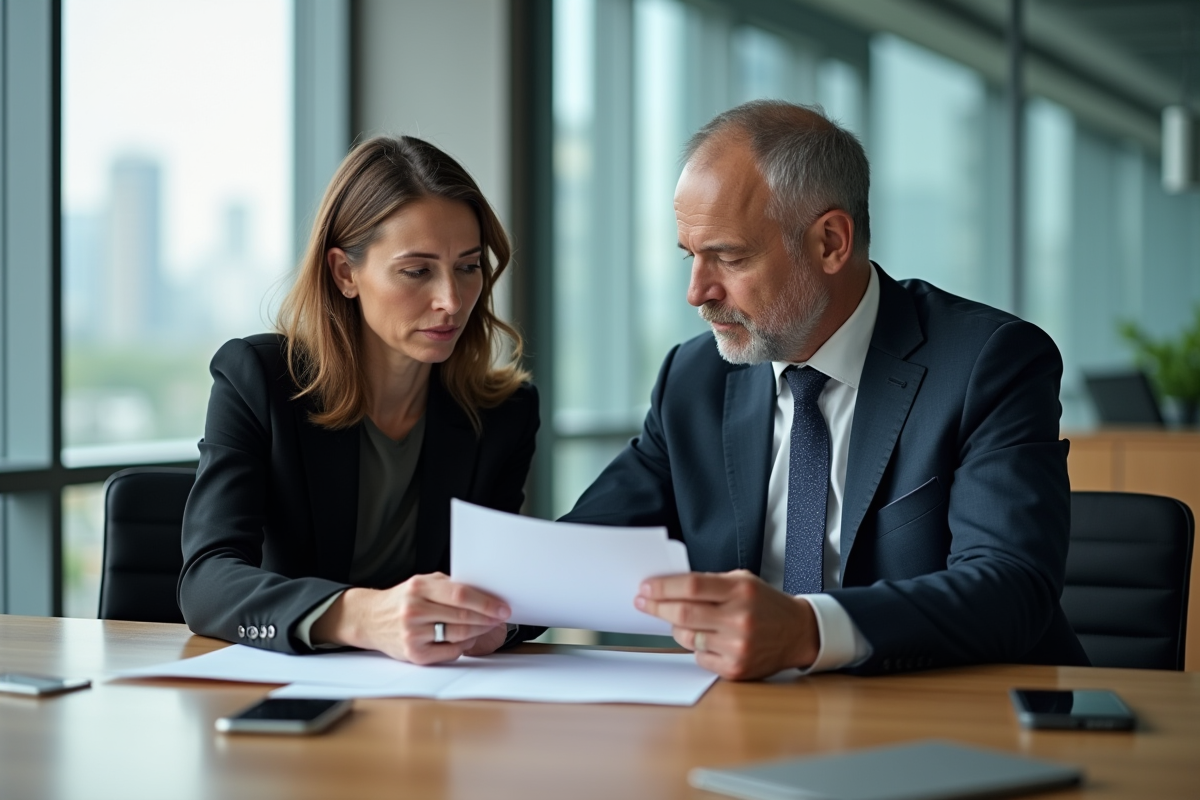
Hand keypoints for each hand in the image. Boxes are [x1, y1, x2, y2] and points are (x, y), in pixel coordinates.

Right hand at [312, 572, 509, 664]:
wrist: (371, 619)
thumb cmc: (403, 600)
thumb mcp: (422, 584)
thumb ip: (449, 587)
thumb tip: (486, 593)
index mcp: (418, 588)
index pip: (460, 595)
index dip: (486, 602)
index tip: (502, 607)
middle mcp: (414, 610)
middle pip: (463, 616)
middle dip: (488, 618)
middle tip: (501, 618)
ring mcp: (413, 634)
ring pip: (459, 635)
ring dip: (479, 632)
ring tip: (488, 627)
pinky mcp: (414, 654)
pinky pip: (450, 652)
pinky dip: (463, 646)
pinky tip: (466, 639)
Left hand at [635, 570, 818, 679]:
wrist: (797, 633)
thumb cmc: (765, 604)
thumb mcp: (743, 581)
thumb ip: (709, 583)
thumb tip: (667, 587)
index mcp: (741, 590)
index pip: (691, 586)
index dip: (663, 587)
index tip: (645, 588)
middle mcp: (740, 619)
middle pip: (683, 614)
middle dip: (657, 607)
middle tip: (643, 602)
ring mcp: (738, 646)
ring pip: (686, 637)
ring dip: (677, 628)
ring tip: (685, 621)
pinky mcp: (736, 669)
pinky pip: (698, 657)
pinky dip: (696, 647)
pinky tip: (709, 639)